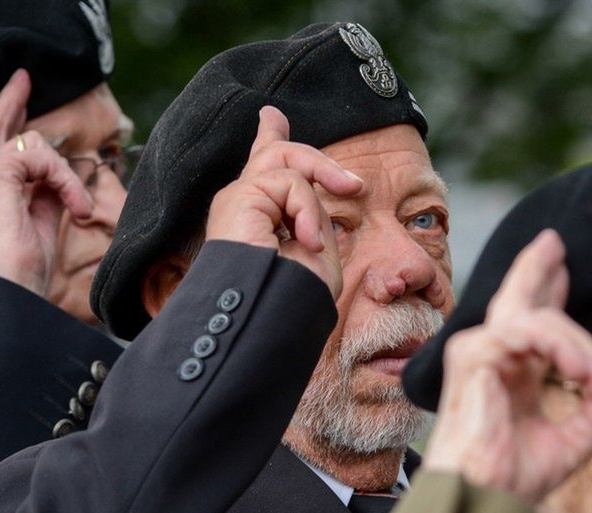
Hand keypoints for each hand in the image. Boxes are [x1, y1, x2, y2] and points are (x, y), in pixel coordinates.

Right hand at [0, 69, 93, 295]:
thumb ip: (45, 200)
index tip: (20, 99)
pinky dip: (67, 180)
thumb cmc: (21, 275)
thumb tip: (59, 184)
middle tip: (23, 80)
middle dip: (12, 101)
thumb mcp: (39, 229)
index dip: (7, 122)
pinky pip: (41, 156)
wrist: (6, 293)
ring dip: (67, 175)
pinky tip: (77, 209)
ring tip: (80, 210)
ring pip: (32, 144)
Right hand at [205, 106, 362, 298]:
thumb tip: (323, 181)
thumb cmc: (295, 298)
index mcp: (258, 219)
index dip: (268, 137)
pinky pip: (288, 181)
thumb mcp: (316, 248)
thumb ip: (313, 211)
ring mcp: (238, 199)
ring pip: (286, 160)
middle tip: (353, 187)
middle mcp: (242, 206)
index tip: (271, 117)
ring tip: (316, 241)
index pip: (263, 169)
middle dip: (318, 161)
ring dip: (316, 198)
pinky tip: (304, 242)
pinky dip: (306, 210)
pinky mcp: (239, 198)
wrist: (272, 316)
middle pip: (278, 152)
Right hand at [423, 230, 591, 505]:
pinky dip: (561, 348)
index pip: (532, 323)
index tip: (559, 265)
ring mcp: (479, 352)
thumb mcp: (575, 441)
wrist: (484, 500)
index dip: (547, 290)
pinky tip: (580, 371)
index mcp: (510, 374)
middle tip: (553, 241)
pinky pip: (527, 332)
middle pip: (517, 297)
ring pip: (538, 319)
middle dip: (537, 268)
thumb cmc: (515, 478)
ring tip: (589, 375)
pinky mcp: (475, 355)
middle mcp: (491, 356)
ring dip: (576, 345)